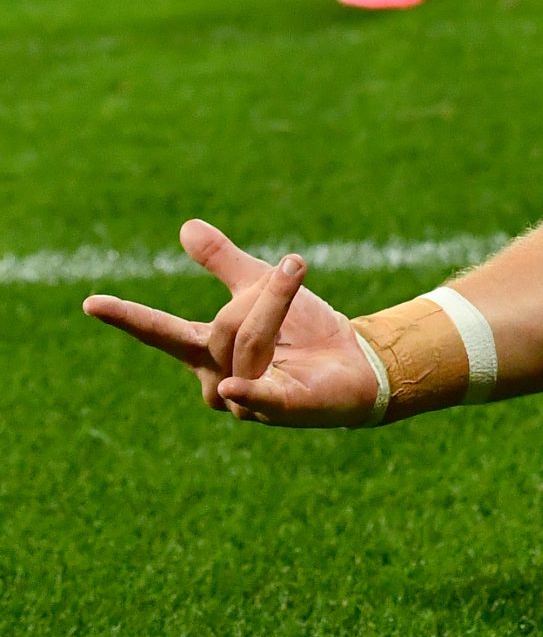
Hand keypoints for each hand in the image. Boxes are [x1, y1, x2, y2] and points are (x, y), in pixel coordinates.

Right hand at [83, 219, 380, 426]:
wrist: (358, 363)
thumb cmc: (306, 331)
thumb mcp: (260, 288)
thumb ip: (223, 262)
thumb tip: (186, 226)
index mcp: (206, 351)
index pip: (159, 332)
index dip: (127, 316)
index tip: (90, 302)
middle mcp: (216, 379)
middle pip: (222, 326)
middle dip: (261, 294)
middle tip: (294, 265)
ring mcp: (244, 401)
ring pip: (248, 341)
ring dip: (277, 304)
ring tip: (299, 275)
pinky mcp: (279, 410)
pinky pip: (259, 395)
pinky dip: (249, 390)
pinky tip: (236, 386)